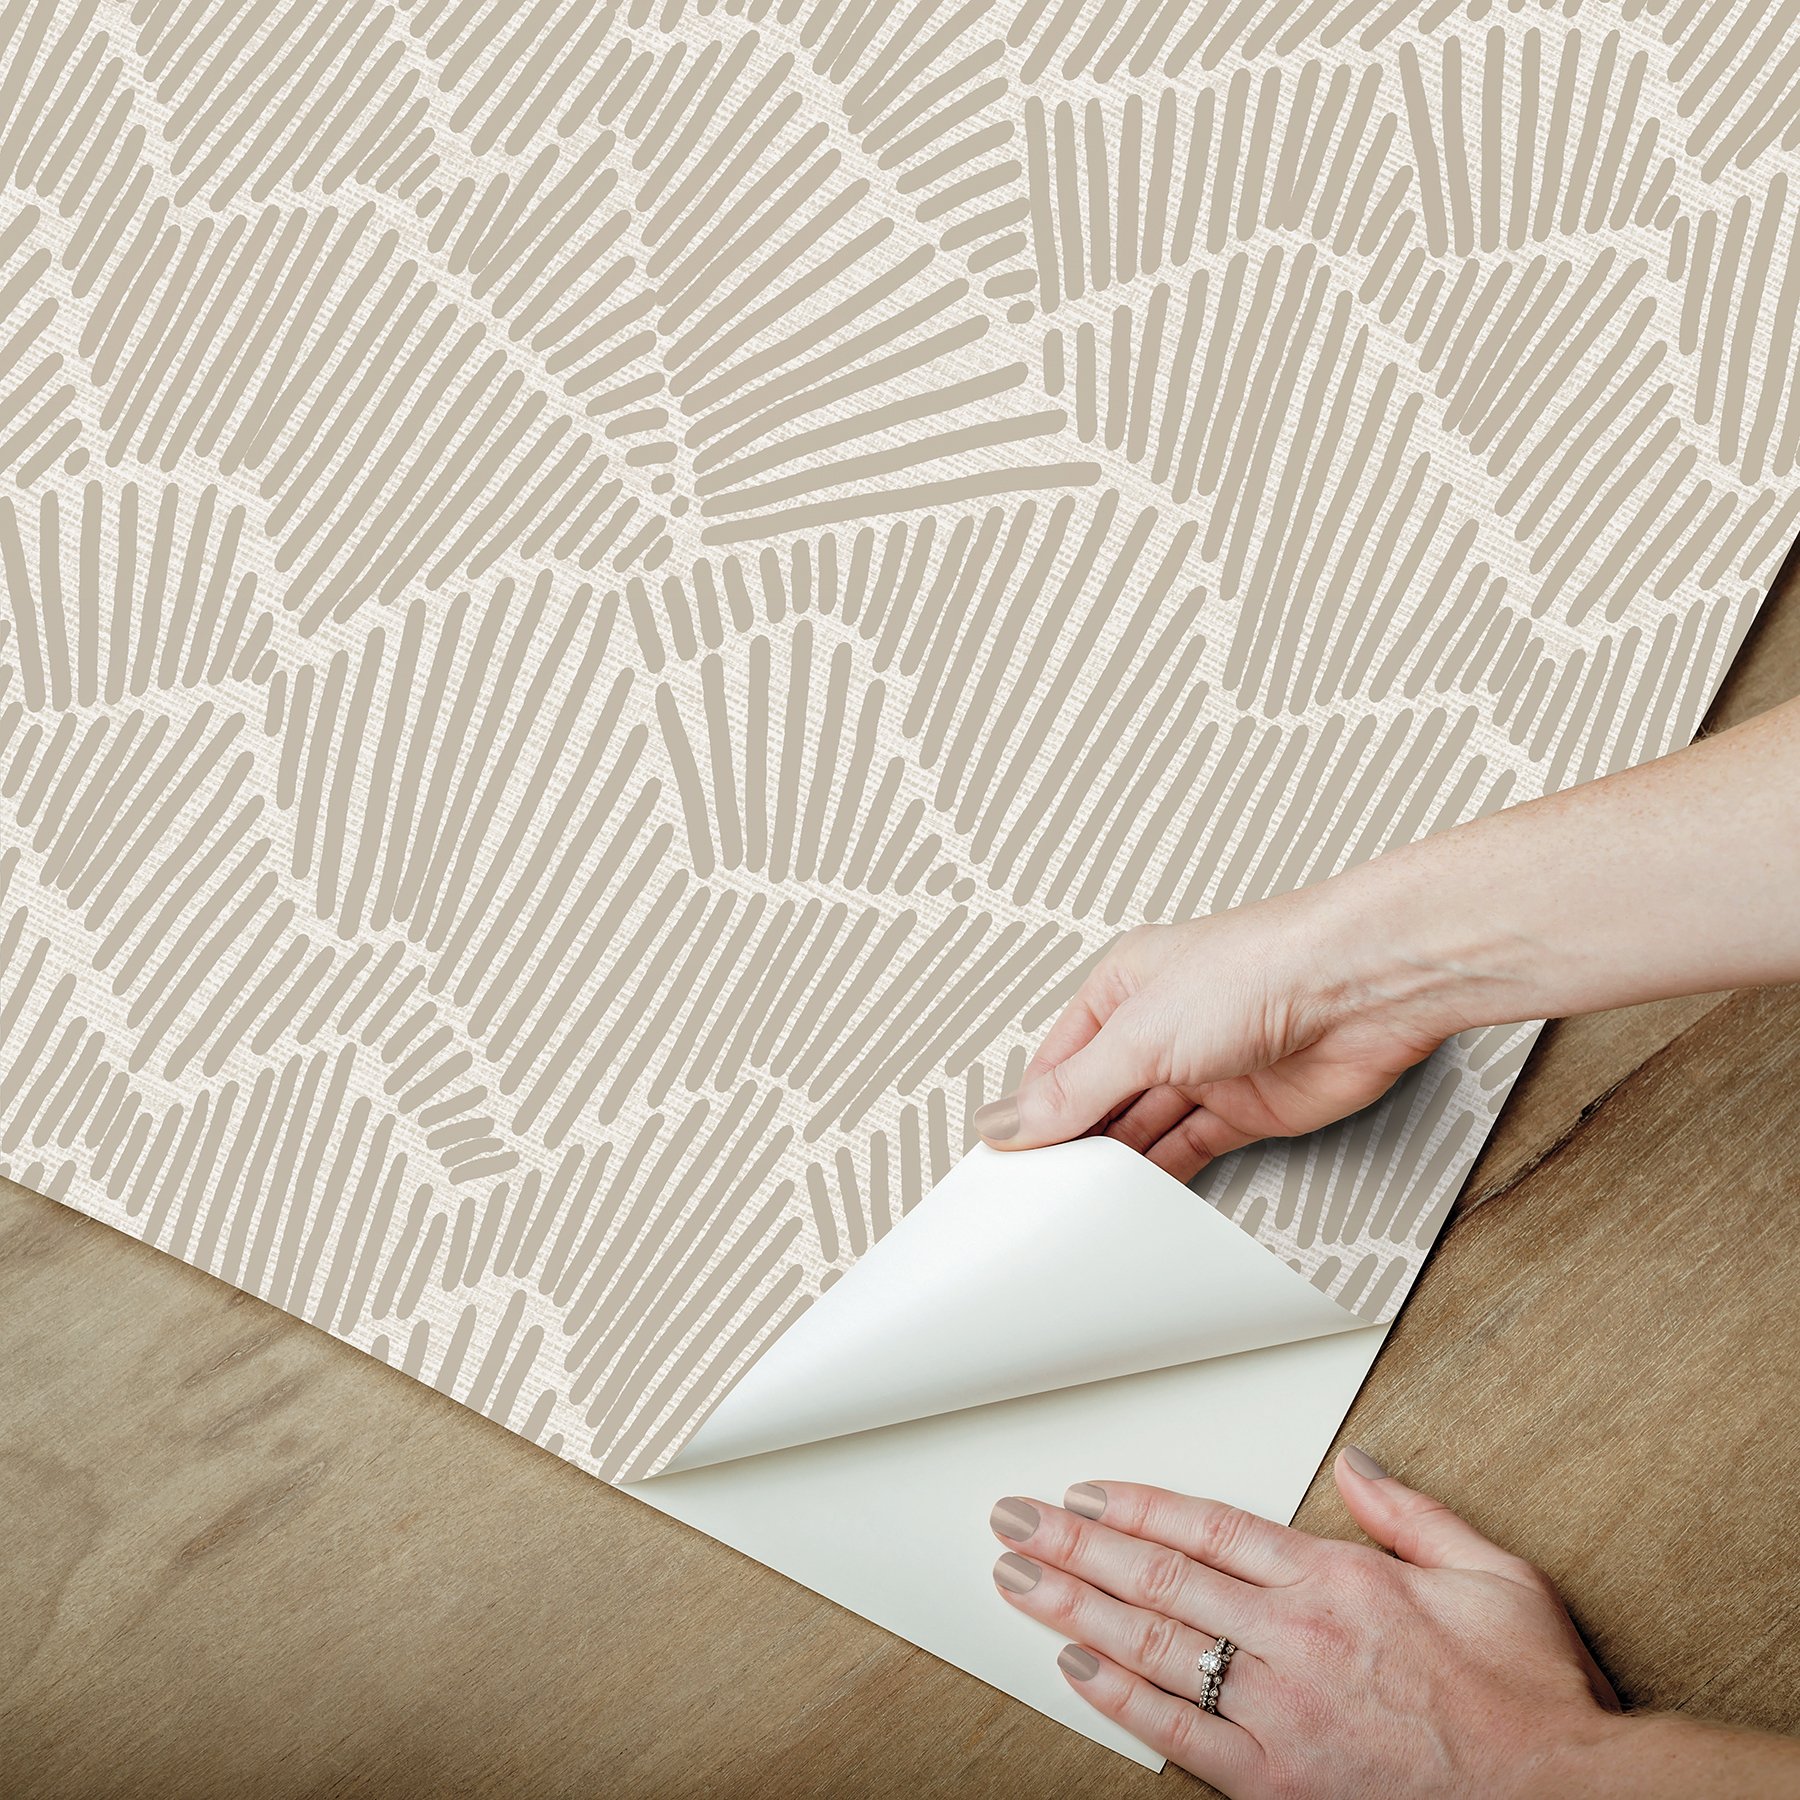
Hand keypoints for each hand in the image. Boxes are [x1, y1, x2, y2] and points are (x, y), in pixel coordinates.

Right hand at [974, 895, 1459, 1181]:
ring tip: (1081, 1208)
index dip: (1031, 1111)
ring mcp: (1204, 1069)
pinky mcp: (1247, 1109)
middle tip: (1039, 1196)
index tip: (1004, 1163)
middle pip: (1099, 1099)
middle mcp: (1161, 1027)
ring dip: (1118, 1165)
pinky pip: (1191, 1149)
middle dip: (1073, 1143)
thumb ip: (1074, 1090)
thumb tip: (1007, 1122)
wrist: (1361, 988)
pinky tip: (1138, 1202)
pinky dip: (1165, 1177)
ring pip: (1144, 1129)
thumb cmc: (1257, 970)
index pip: (1058, 1062)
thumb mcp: (1139, 1034)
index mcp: (1123, 989)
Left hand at [987, 1450, 1624, 1797]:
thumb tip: (1355, 1464)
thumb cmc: (1532, 1696)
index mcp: (1338, 1582)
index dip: (1135, 1507)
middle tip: (1014, 1523)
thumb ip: (1410, 1512)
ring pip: (1154, 1649)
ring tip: (1018, 1581)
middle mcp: (1296, 1641)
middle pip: (1160, 1579)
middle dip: (1075, 1547)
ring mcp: (1282, 1715)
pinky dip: (1121, 1702)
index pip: (1208, 1527)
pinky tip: (1076, 1670)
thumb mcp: (1492, 1573)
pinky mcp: (1280, 1784)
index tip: (1084, 1493)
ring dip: (1074, 1611)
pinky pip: (1180, 1736)